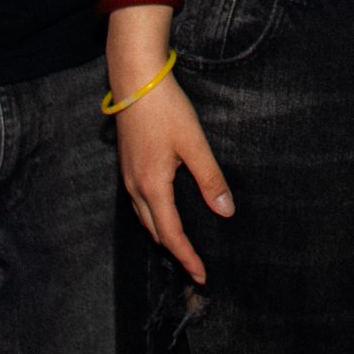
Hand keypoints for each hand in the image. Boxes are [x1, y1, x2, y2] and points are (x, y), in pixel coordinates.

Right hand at [112, 71, 232, 282]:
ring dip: (162, 235)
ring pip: (144, 218)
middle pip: (154, 231)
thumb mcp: (194, 143)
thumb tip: (226, 211)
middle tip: (195, 266)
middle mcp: (135, 187)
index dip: (187, 257)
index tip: (202, 275)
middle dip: (174, 251)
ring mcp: (128, 175)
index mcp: (152, 186)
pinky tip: (165, 211)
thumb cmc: (165, 108)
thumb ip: (210, 179)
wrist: (134, 79)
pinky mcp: (127, 164)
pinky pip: (139, 202)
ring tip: (182, 245)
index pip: (171, 234)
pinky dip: (153, 216)